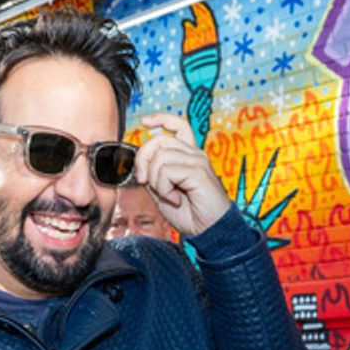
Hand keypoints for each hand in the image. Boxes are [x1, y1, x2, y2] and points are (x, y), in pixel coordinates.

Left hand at [134, 112, 231, 236]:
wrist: (210, 230)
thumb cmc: (191, 214)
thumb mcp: (163, 192)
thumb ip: (153, 176)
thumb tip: (139, 166)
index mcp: (188, 156)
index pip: (177, 126)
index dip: (160, 119)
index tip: (144, 121)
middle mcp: (194, 154)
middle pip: (159, 140)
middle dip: (143, 160)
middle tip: (144, 181)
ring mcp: (197, 161)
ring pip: (160, 157)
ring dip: (156, 181)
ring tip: (168, 196)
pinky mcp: (198, 171)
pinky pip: (167, 171)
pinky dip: (164, 188)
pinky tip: (175, 199)